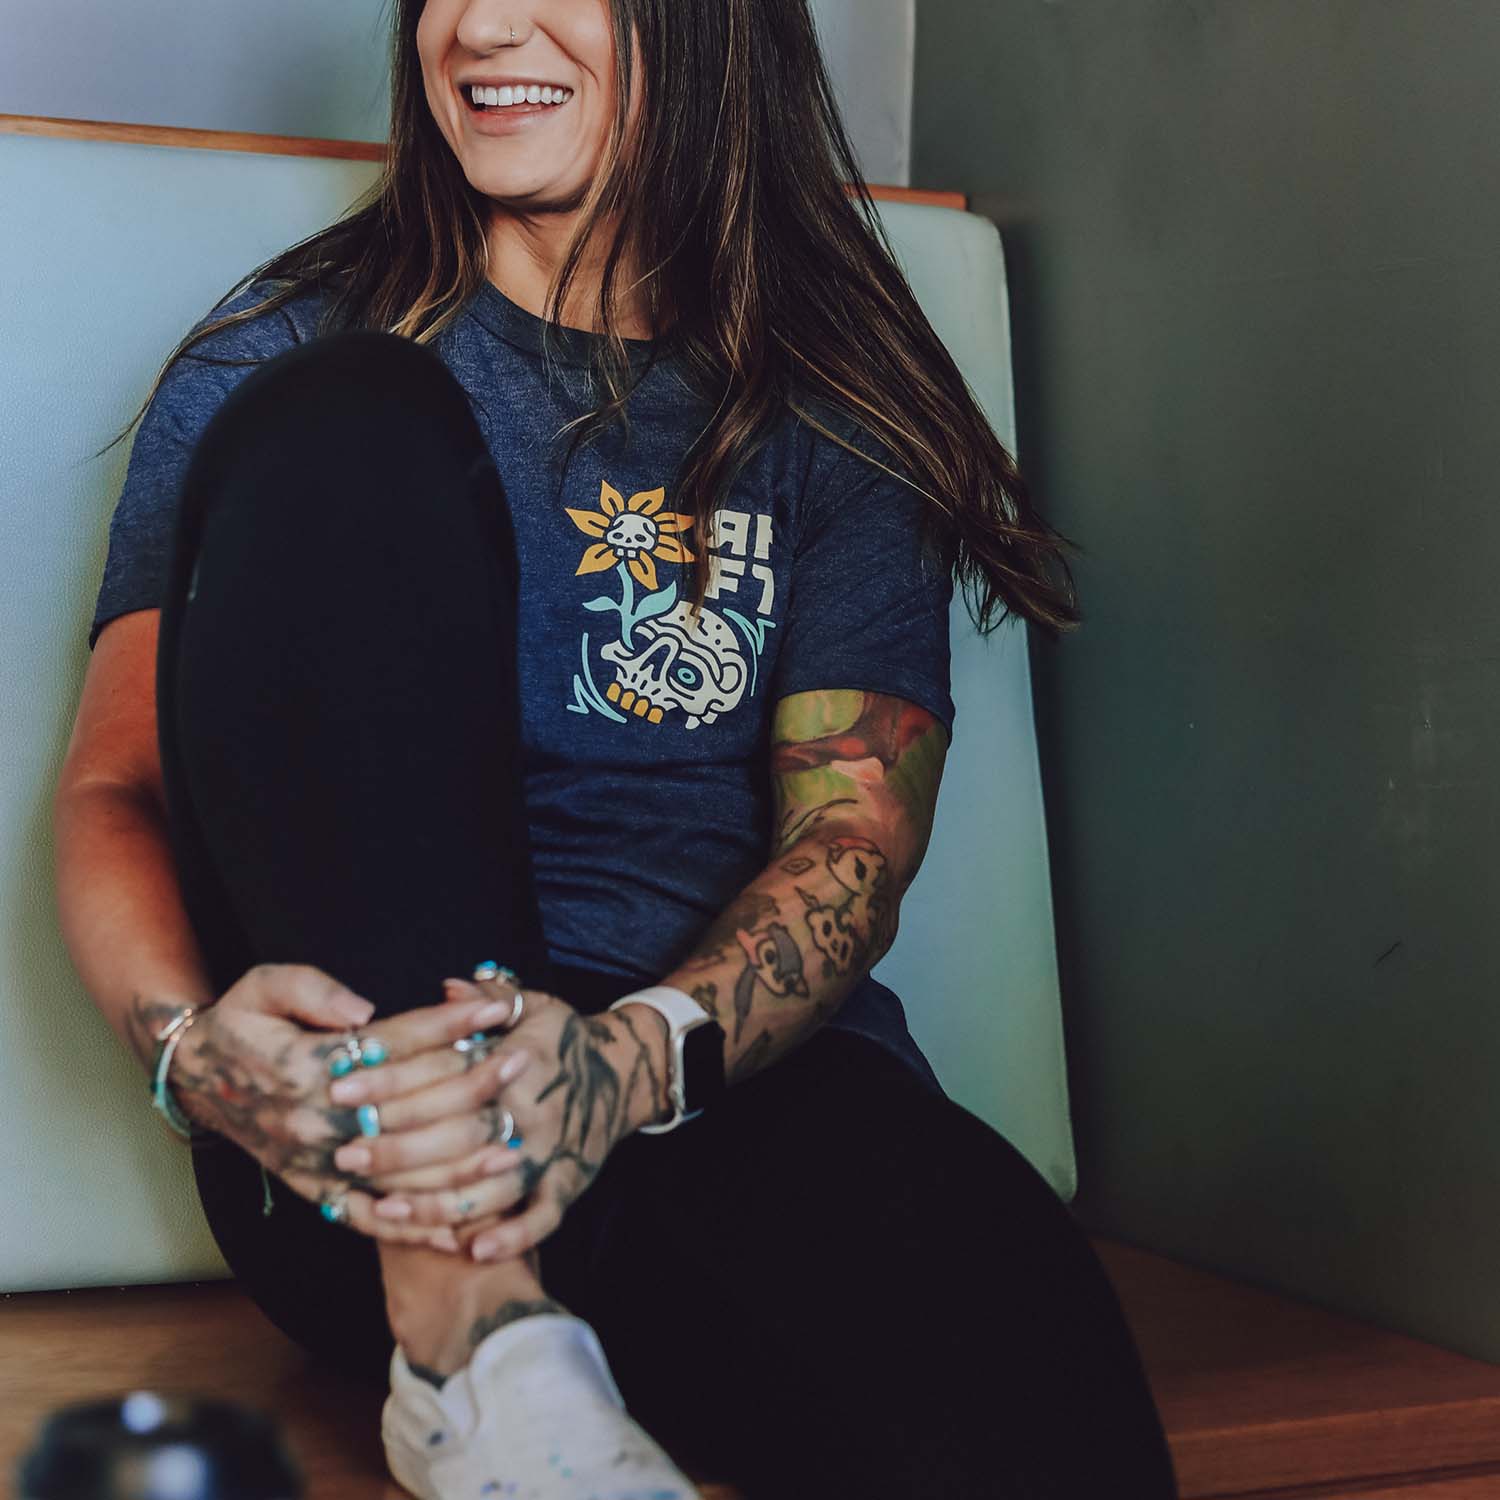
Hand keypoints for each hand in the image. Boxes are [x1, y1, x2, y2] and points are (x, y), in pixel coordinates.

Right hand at [169, 963, 523, 1247]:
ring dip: (460, 1161)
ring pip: (399, 1172)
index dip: (448, 1024)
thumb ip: (311, 990)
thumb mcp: (261, 985)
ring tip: (516, 1143)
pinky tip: (462, 1229)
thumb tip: (364, 1013)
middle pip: (408, 1107)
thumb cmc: (240, 1021)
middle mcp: (315, 1122)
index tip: (496, 1007)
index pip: (393, 1044)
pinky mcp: (313, 1190)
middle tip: (524, 1064)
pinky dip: (413, 1228)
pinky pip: (367, 1219)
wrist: (195, 1077)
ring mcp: (315, 1163)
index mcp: (306, 1068)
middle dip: (472, 1083)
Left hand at [325, 973, 668, 1261]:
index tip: (343, 1088)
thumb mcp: (532, 1005)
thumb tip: (448, 988)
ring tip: (383, 1208)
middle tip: (344, 1152)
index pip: (446, 1072)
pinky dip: (512, 1235)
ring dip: (437, 1201)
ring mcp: (553, 1151)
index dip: (392, 1081)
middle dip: (397, 1147)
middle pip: (459, 1133)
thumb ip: (489, 998)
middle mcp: (535, 1108)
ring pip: (492, 1185)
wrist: (625, 1074)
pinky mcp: (570, 1183)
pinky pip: (542, 1218)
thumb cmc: (563, 1039)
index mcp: (520, 1059)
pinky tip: (470, 1250)